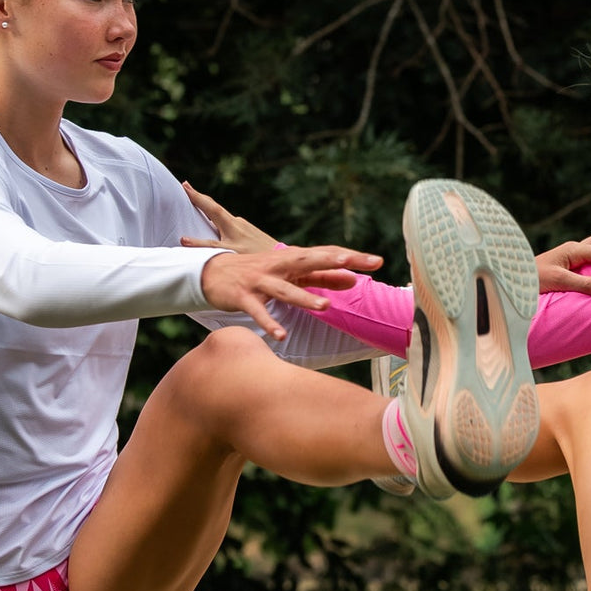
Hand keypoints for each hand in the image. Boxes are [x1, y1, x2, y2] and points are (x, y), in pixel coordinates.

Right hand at [181, 182, 276, 253]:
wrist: (281, 258)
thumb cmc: (254, 257)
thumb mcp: (227, 253)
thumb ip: (205, 247)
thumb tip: (183, 239)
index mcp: (231, 225)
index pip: (209, 206)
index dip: (196, 196)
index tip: (184, 185)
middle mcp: (238, 222)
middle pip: (215, 208)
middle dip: (200, 198)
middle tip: (187, 187)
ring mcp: (246, 226)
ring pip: (224, 218)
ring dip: (211, 212)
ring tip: (199, 208)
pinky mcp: (251, 232)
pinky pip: (231, 225)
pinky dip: (222, 223)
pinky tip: (221, 229)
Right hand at [201, 246, 382, 340]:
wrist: (211, 272)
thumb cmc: (258, 273)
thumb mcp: (291, 273)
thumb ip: (321, 277)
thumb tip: (353, 280)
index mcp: (293, 259)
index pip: (327, 255)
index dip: (351, 258)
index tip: (378, 261)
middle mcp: (279, 266)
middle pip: (310, 261)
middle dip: (333, 263)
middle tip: (356, 267)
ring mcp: (261, 281)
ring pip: (286, 290)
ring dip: (305, 298)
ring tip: (325, 307)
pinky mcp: (243, 297)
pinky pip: (258, 311)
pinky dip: (268, 323)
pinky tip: (281, 335)